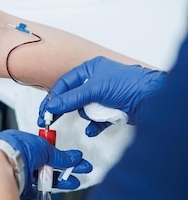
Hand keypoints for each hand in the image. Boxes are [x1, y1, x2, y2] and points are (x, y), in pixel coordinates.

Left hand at [0, 129, 91, 195]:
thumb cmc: (15, 148)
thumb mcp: (44, 148)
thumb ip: (60, 156)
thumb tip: (74, 157)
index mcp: (22, 143)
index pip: (45, 150)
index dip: (60, 155)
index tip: (74, 159)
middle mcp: (19, 158)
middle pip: (45, 165)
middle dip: (63, 169)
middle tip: (79, 171)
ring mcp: (18, 173)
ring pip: (41, 179)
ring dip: (58, 181)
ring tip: (73, 182)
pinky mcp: (17, 189)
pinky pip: (34, 191)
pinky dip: (45, 191)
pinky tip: (55, 191)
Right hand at [38, 56, 166, 135]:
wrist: (153, 99)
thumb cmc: (130, 84)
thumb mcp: (95, 89)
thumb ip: (71, 98)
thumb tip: (53, 104)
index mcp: (90, 70)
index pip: (65, 84)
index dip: (54, 97)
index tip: (46, 111)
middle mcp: (96, 82)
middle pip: (73, 98)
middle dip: (64, 109)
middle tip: (49, 120)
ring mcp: (104, 97)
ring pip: (85, 110)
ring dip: (89, 115)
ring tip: (96, 115)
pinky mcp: (111, 111)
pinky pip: (96, 121)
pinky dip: (94, 126)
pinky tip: (93, 129)